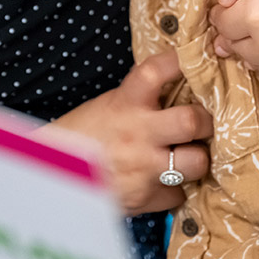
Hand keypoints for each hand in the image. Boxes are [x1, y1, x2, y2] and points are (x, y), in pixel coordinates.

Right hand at [44, 51, 211, 215]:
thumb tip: (180, 87)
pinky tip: (160, 182)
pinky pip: (177, 194)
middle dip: (204, 123)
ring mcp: (143, 168)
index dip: (181, 63)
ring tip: (186, 157)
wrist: (54, 178)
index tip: (194, 60)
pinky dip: (173, 190)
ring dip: (196, 160)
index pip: (159, 71)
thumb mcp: (108, 106)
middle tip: (201, 124)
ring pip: (196, 163)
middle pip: (192, 121)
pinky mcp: (144, 198)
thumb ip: (141, 99)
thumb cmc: (81, 137)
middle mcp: (137, 133)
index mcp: (124, 102)